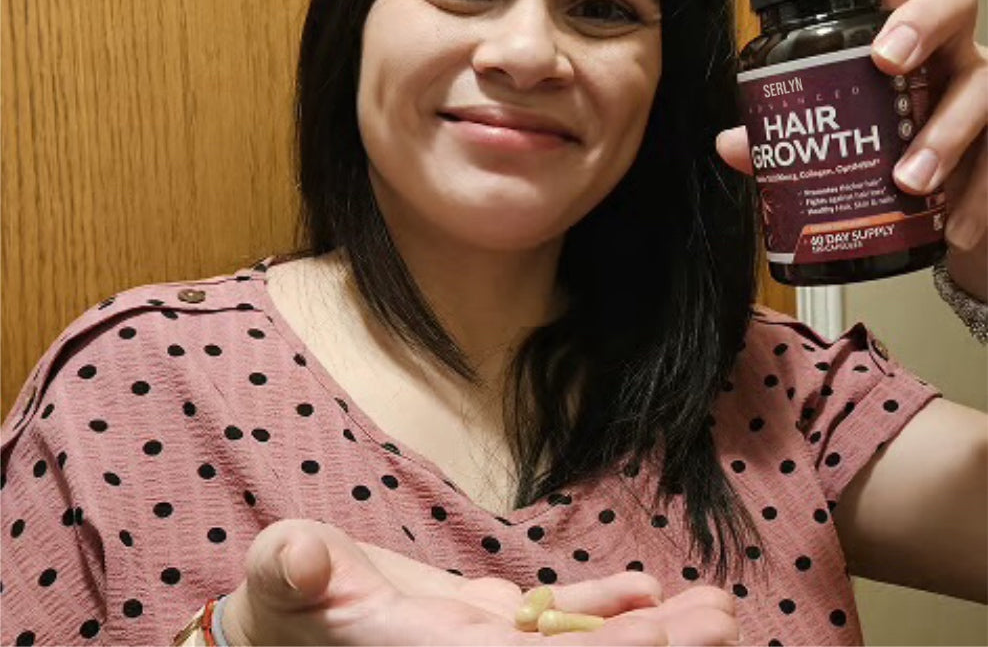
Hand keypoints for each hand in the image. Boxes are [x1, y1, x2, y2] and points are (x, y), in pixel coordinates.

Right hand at [220, 518, 739, 644]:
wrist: (293, 619)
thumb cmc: (283, 602)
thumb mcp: (280, 579)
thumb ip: (291, 570)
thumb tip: (302, 558)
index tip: (668, 635)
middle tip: (726, 621)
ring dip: (651, 633)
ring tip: (715, 610)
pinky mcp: (488, 627)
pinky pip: (558, 624)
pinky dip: (606, 609)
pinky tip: (649, 590)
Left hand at [716, 0, 986, 299]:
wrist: (948, 218)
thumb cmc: (886, 158)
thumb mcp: (836, 146)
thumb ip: (786, 142)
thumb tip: (731, 143)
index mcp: (894, 38)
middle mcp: (946, 51)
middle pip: (953, 2)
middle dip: (919, 22)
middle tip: (885, 61)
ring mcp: (985, 90)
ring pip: (985, 85)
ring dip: (945, 133)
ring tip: (908, 182)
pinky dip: (978, 197)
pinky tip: (953, 227)